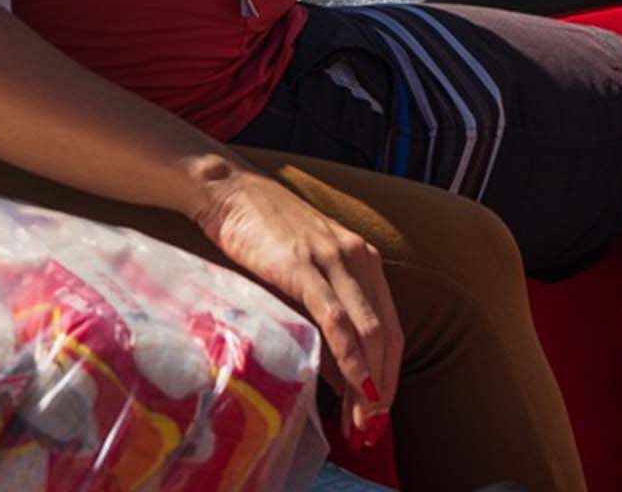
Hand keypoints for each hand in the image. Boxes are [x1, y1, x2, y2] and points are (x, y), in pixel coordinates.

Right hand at [192, 163, 401, 442]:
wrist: (230, 192)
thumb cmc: (263, 235)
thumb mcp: (305, 272)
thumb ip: (326, 314)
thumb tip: (338, 372)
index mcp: (365, 260)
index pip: (391, 328)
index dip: (389, 374)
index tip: (379, 412)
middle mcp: (360, 259)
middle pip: (386, 336)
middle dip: (382, 388)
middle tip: (371, 429)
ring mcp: (336, 261)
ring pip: (368, 332)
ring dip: (369, 383)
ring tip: (361, 422)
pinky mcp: (307, 267)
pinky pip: (337, 319)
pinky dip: (350, 357)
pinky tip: (353, 385)